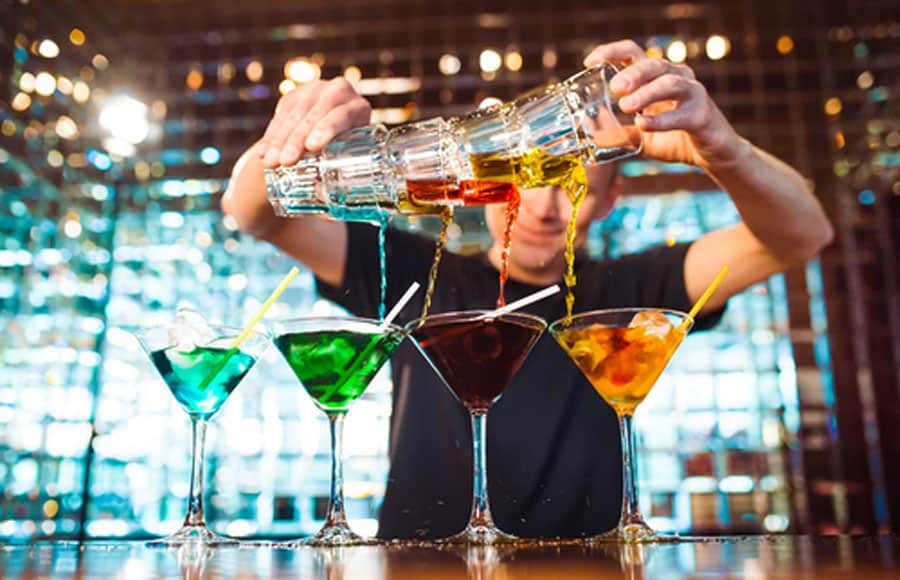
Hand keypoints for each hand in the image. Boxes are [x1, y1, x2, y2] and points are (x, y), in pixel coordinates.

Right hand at [255, 77, 371, 167]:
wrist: (331, 130)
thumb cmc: (348, 153)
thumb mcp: (351, 156)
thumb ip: (344, 173)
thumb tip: (331, 208)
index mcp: (358, 108)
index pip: (341, 115)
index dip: (325, 129)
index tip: (311, 147)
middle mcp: (337, 92)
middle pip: (314, 116)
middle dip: (297, 140)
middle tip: (286, 162)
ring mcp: (314, 91)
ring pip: (293, 116)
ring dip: (279, 141)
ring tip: (270, 163)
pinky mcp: (294, 96)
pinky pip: (279, 116)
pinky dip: (271, 137)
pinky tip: (262, 153)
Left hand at [584, 40, 748, 170]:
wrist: (710, 155)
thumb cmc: (675, 139)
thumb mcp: (642, 137)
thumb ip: (621, 134)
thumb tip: (593, 137)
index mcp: (657, 77)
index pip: (633, 53)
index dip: (612, 52)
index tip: (590, 62)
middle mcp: (676, 78)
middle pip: (653, 64)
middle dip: (632, 73)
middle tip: (615, 87)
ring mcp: (692, 94)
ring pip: (670, 83)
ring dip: (646, 93)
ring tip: (626, 105)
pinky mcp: (702, 115)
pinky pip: (681, 113)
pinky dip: (661, 119)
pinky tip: (644, 124)